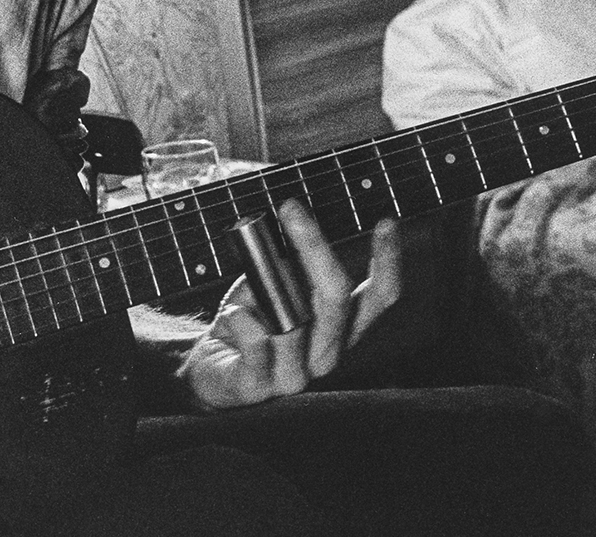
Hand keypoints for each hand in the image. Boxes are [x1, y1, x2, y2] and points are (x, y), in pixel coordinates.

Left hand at [176, 203, 403, 410]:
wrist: (208, 368)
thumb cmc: (247, 322)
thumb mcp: (272, 288)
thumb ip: (289, 268)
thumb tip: (292, 231)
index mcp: (340, 329)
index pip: (379, 298)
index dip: (388, 262)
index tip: (386, 222)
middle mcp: (327, 354)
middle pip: (336, 298)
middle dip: (313, 247)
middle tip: (291, 209)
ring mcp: (295, 375)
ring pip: (296, 325)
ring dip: (266, 290)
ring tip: (245, 281)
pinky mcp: (258, 386)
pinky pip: (257, 345)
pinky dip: (242, 320)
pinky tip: (232, 313)